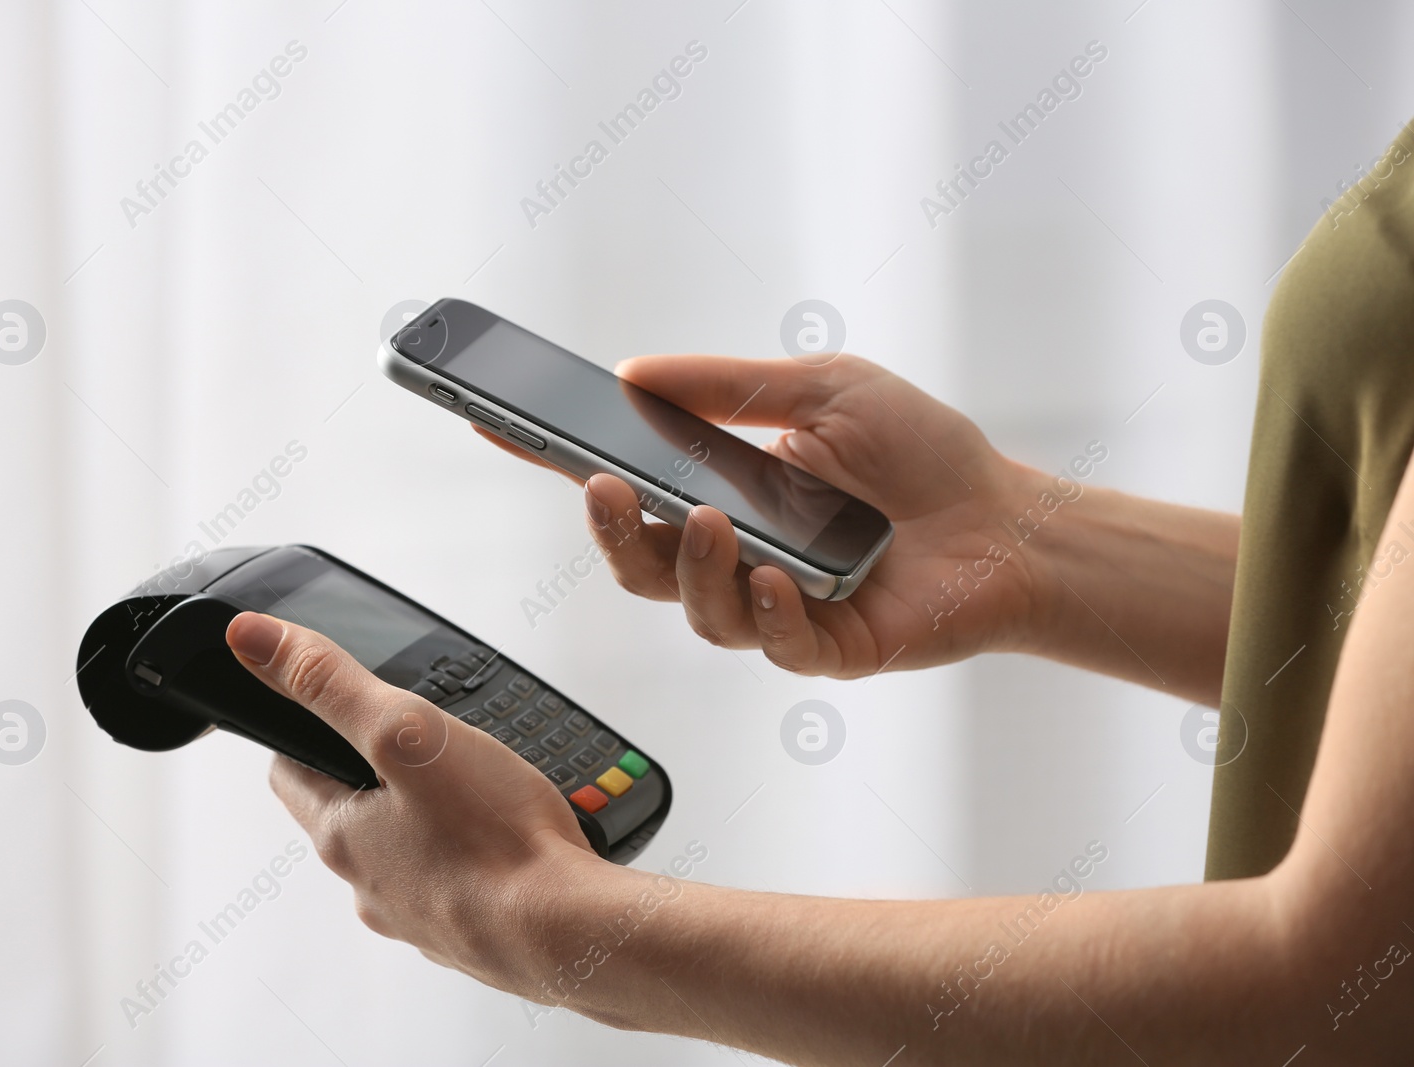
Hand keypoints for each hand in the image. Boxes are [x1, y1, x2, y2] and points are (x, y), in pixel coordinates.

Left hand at [224, 611, 605, 988]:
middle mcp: (370, 883)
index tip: (333, 710)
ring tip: (475, 787)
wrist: (567, 933)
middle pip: (351, 812)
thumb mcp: (406, 733)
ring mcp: (419, 914)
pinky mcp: (468, 931)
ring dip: (429, 817)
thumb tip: (252, 639)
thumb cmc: (495, 840)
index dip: (307, 730)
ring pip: (406, 850)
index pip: (290, 770)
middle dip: (379, 772)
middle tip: (420, 741)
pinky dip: (472, 855)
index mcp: (341, 834)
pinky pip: (456, 882)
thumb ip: (330, 682)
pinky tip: (507, 837)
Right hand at [485, 354, 1052, 677]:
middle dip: (612, 531)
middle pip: (639, 564)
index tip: (494, 424)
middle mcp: (737, 555)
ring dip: (694, 566)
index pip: (627, 482)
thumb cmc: (922, 454)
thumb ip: (729, 386)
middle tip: (605, 489)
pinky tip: (783, 579)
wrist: (1008, 521)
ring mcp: (774, 607)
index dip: (556, 461)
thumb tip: (635, 372)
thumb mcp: (823, 390)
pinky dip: (768, 610)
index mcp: (726, 492)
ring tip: (716, 524)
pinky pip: (770, 642)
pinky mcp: (820, 648)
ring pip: (695, 608)